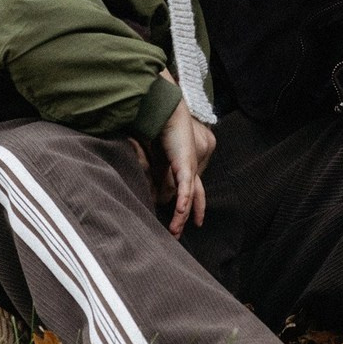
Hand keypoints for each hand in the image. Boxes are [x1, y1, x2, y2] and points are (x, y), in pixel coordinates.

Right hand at [154, 97, 210, 236]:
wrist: (167, 111)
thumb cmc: (161, 128)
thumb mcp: (156, 155)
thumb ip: (154, 170)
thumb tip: (147, 186)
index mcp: (186, 164)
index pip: (193, 189)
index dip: (193, 204)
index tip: (188, 219)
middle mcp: (192, 167)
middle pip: (195, 196)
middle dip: (190, 215)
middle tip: (182, 232)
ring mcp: (190, 166)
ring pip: (189, 197)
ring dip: (182, 216)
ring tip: (175, 230)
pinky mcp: (185, 164)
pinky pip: (186, 187)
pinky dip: (183, 201)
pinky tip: (180, 213)